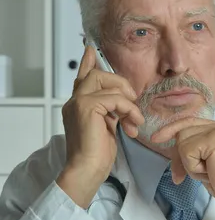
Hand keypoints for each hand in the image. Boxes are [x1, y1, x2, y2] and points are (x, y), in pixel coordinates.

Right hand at [57, 45, 144, 207]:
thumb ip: (109, 112)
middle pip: (97, 75)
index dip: (87, 62)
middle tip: (133, 101)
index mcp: (77, 106)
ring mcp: (78, 102)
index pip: (82, 77)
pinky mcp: (87, 107)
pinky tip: (132, 124)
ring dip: (128, 101)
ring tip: (135, 120)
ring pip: (107, 83)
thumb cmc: (96, 156)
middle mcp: (74, 101)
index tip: (90, 48)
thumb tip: (121, 102)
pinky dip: (128, 110)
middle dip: (120, 84)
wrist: (86, 170)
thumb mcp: (106, 128)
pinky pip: (115, 98)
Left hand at [152, 118, 214, 219]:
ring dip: (190, 164)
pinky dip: (193, 167)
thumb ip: (193, 148)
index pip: (189, 122)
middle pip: (182, 132)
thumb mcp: (206, 160)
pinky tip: (210, 172)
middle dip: (180, 157)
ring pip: (183, 142)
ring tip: (209, 172)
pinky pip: (187, 152)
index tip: (156, 138)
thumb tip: (167, 144)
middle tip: (197, 174)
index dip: (171, 130)